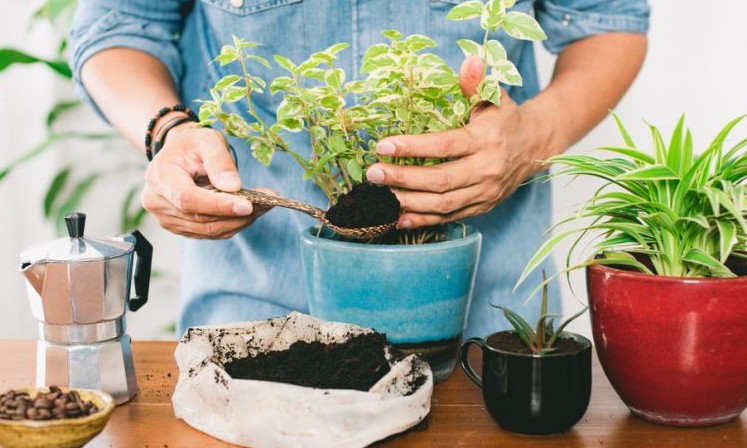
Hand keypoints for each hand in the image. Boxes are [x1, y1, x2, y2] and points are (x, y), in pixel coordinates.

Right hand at [141, 122, 273, 238]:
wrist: (179, 155)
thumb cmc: (192, 144)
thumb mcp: (207, 140)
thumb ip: (219, 161)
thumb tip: (233, 186)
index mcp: (161, 177)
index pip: (188, 199)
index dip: (218, 205)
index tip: (247, 205)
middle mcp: (158, 203)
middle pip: (201, 219)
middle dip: (237, 214)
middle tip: (268, 202)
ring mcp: (168, 219)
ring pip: (209, 230)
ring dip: (240, 221)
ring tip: (264, 206)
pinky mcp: (181, 228)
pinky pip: (210, 232)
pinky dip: (233, 224)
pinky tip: (250, 212)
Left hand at [365, 56, 547, 228]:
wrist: (534, 147)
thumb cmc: (505, 119)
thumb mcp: (495, 96)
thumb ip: (477, 82)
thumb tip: (470, 60)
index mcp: (487, 140)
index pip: (445, 146)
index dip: (413, 147)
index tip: (384, 145)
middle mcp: (487, 170)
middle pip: (440, 180)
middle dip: (403, 179)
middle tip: (374, 173)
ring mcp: (485, 193)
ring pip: (442, 204)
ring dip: (408, 202)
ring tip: (378, 196)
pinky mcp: (481, 207)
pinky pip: (448, 218)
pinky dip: (422, 220)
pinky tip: (397, 217)